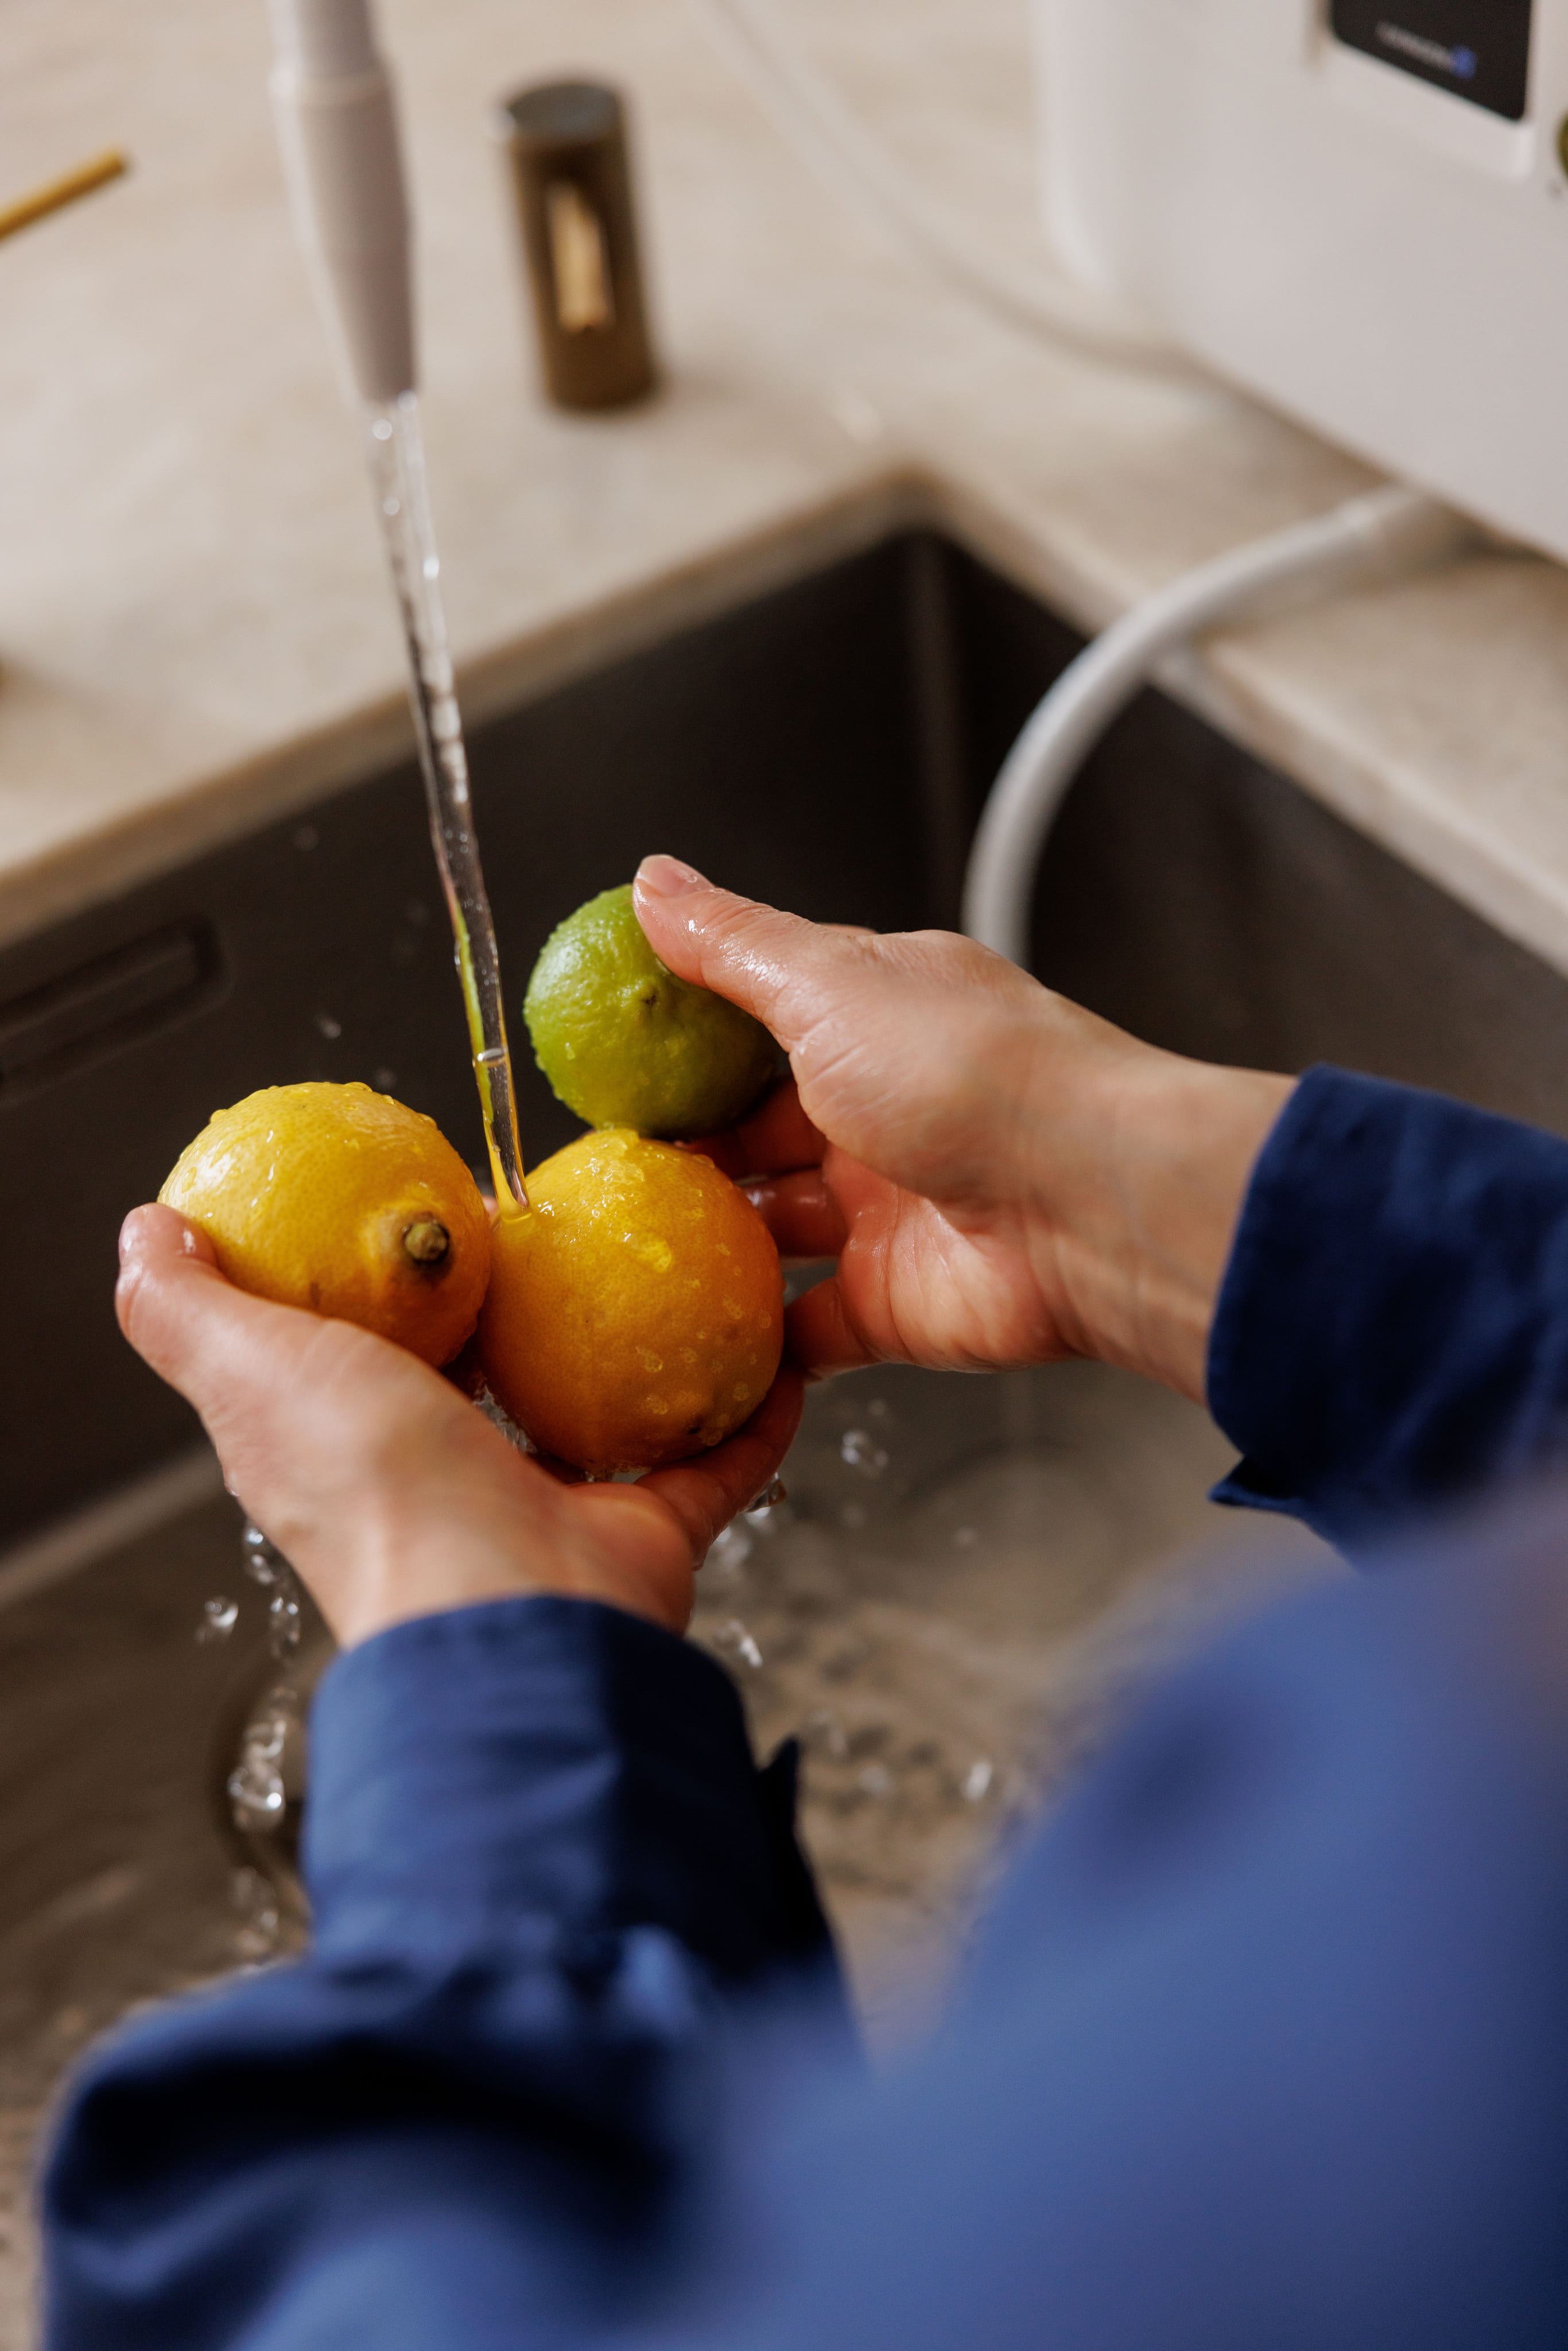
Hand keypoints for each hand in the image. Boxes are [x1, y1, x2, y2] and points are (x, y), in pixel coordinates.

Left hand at [116, 1204, 800, 1648]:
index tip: (435, 1210)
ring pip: (613, 1414)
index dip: (392, 1287)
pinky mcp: (644, 1534)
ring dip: (653, 1352)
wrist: (510, 1621)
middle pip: (496, 1377)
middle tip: (577, 1220)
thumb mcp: (252, 1367)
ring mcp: (554, 1509)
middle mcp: (455, 1479)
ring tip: (690, 1265)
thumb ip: (188, 1306)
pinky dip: (754, 1412)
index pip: (368, 1354)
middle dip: (531, 1310)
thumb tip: (144, 1232)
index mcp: (361, 1443)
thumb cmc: (377, 1494)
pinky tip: (780, 1348)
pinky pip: (714, 1460)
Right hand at [634, 857, 1291, 1401]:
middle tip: (604, 1157)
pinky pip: (807, 1328)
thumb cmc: (982, 1076)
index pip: (769, 1020)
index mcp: (881, 1019)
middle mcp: (887, 1111)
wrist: (1087, 1207)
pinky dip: (755, 1337)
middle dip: (688, 1144)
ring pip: (777, 1226)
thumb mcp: (831, 982)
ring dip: (710, 1234)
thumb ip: (735, 946)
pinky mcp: (893, 1304)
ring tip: (625, 1238)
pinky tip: (690, 1332)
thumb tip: (656, 882)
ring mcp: (890, 1212)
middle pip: (763, 1130)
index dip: (690, 1040)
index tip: (612, 1057)